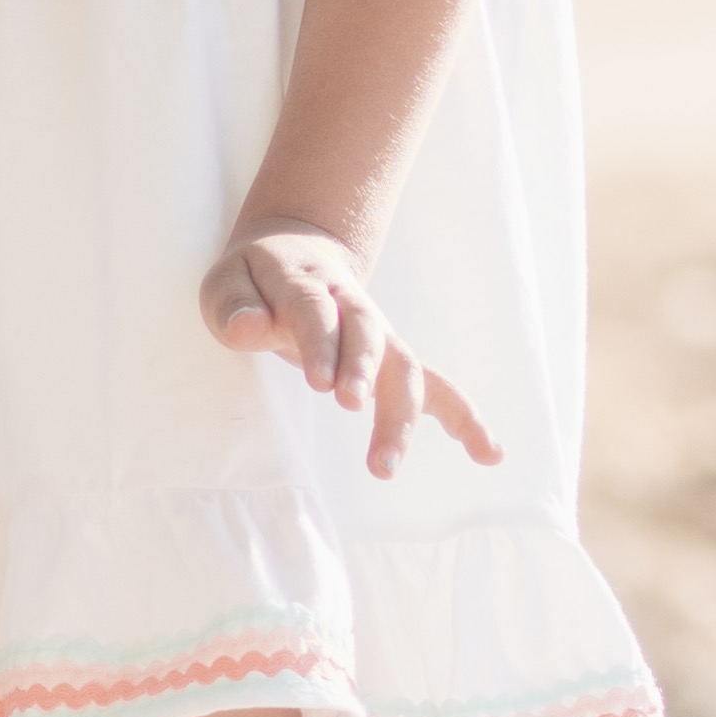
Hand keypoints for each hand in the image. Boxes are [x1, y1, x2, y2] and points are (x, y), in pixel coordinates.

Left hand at [204, 224, 506, 480]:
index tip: (320, 383)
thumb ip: (233, 306)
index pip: (317, 311)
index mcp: (305, 282)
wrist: (297, 250)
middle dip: (365, 370)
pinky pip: (435, 386)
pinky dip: (464, 418)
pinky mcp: (392, 359)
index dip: (322, 344)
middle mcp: (350, 305)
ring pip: (403, 366)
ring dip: (400, 414)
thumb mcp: (226, 281)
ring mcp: (377, 332)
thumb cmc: (255, 279)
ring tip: (383, 466)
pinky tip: (489, 454)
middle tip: (351, 405)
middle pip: (369, 334)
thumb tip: (247, 330)